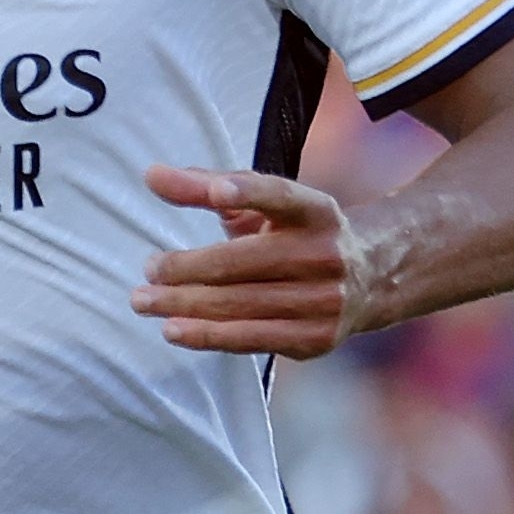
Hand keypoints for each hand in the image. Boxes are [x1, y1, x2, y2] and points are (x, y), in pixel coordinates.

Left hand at [132, 164, 368, 359]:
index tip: (217, 192)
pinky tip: (174, 330)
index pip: (279, 196)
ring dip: (184, 305)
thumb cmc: (295, 234)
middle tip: (147, 269)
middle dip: (187, 267)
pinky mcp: (315, 338)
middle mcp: (325, 254)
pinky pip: (251, 338)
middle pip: (244, 262)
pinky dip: (207, 335)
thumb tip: (152, 176)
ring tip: (145, 301)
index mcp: (315, 211)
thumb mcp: (264, 203)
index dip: (249, 192)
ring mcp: (323, 300)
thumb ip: (208, 186)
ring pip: (240, 304)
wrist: (368, 280)